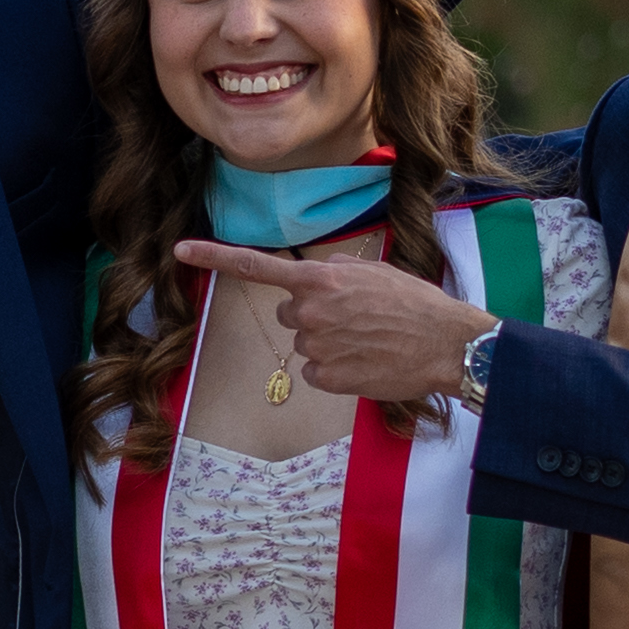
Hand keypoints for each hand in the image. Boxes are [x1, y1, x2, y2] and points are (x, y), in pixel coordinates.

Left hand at [175, 238, 495, 403]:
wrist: (448, 346)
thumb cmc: (416, 305)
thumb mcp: (374, 273)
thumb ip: (334, 274)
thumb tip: (309, 283)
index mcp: (320, 280)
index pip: (256, 266)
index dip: (214, 257)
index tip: (180, 250)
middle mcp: (309, 313)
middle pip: (288, 315)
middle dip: (313, 316)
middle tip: (356, 319)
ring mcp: (314, 347)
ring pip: (304, 344)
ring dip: (329, 343)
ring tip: (369, 340)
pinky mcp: (324, 378)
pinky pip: (314, 372)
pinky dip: (335, 369)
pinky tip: (365, 362)